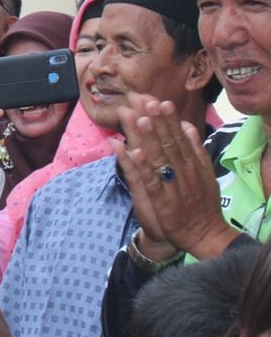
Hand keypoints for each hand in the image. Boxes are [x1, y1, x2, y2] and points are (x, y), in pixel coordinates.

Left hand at [115, 94, 235, 259]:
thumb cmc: (198, 202)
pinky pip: (149, 182)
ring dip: (150, 139)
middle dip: (158, 122)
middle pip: (168, 143)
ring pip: (159, 159)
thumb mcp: (203, 174)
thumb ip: (195, 150)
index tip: (160, 100)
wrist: (203, 236)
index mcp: (191, 164)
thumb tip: (188, 126)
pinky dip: (141, 167)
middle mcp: (182, 172)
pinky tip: (133, 152)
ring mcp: (171, 186)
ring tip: (141, 119)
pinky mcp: (161, 201)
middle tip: (148, 100)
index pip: (179, 138)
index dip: (169, 120)